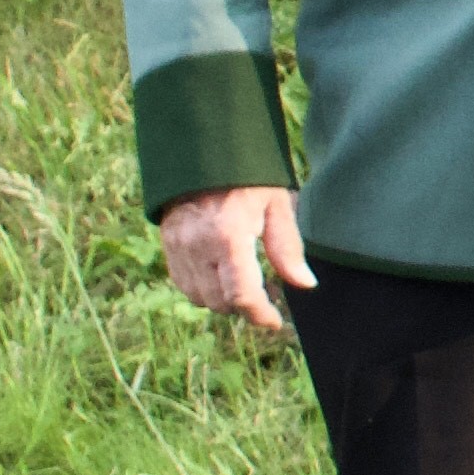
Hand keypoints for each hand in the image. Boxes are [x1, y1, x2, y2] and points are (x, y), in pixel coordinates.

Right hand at [157, 183, 314, 338]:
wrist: (204, 153)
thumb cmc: (248, 178)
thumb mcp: (276, 205)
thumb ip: (287, 248)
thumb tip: (304, 284)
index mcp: (229, 235)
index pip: (242, 295)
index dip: (260, 314)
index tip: (274, 321)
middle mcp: (199, 246)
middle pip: (221, 302)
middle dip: (245, 306)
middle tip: (265, 295)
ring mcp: (178, 247)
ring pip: (200, 298)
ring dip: (223, 300)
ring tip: (244, 282)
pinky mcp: (168, 246)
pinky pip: (184, 285)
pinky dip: (203, 289)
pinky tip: (221, 275)